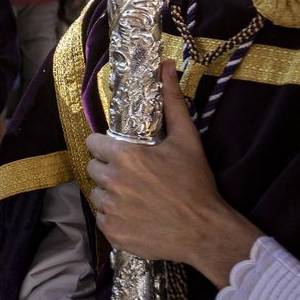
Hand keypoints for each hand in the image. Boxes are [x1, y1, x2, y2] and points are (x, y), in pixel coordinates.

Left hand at [85, 63, 260, 286]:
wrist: (207, 232)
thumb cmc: (196, 184)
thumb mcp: (187, 140)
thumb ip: (172, 102)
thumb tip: (166, 66)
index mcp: (125, 157)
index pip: (93, 143)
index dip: (106, 147)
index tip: (122, 154)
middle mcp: (113, 182)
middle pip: (92, 168)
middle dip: (108, 169)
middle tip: (134, 177)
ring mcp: (111, 209)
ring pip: (97, 194)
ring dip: (111, 194)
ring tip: (138, 197)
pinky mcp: (113, 232)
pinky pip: (103, 218)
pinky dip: (115, 217)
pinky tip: (137, 216)